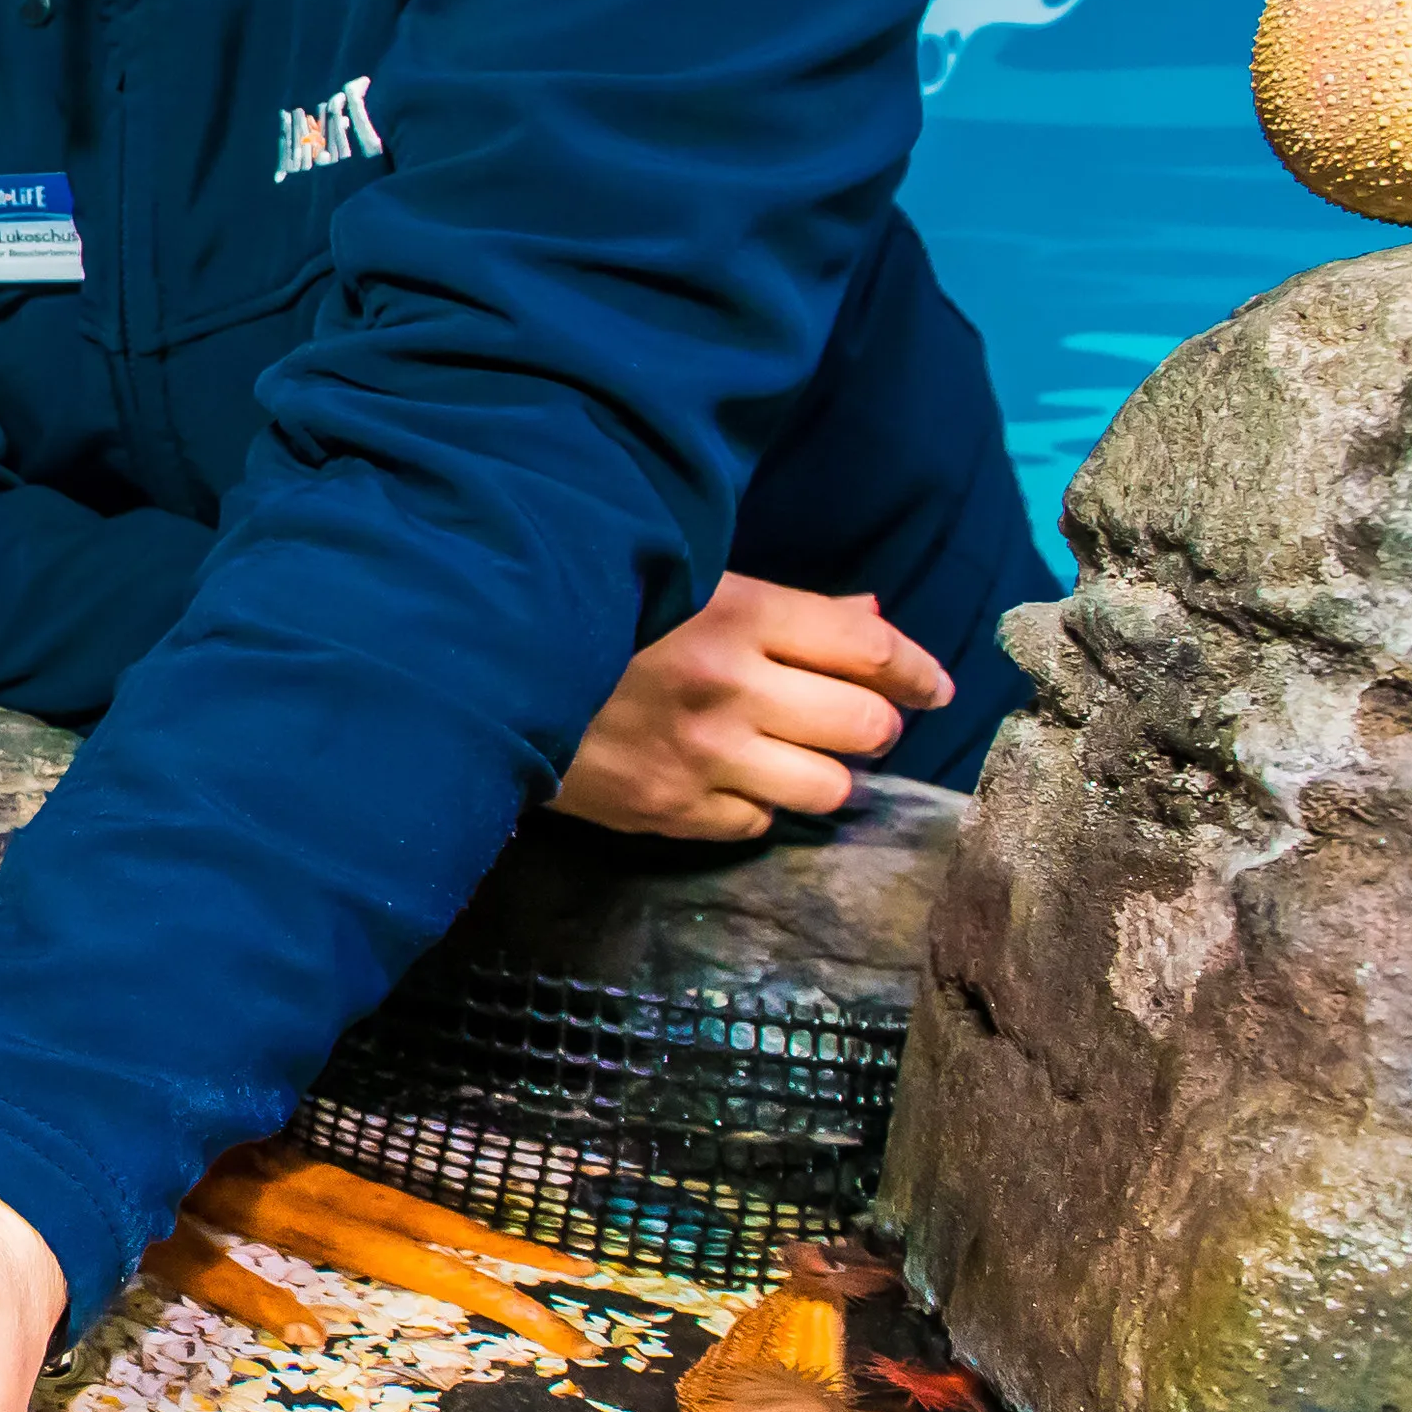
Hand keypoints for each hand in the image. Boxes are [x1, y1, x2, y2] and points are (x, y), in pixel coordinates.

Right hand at [553, 570, 949, 841]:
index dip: (919, 672)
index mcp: (738, 614)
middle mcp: (731, 689)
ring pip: (828, 788)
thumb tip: (874, 624)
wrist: (479, 671)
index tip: (933, 686)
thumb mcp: (688, 587)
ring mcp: (700, 757)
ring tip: (795, 756)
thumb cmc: (594, 615)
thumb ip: (785, 609)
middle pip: (866, 727)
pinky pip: (757, 824)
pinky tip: (731, 781)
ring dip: (824, 773)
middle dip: (874, 724)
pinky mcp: (666, 810)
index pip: (872, 653)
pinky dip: (757, 805)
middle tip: (852, 718)